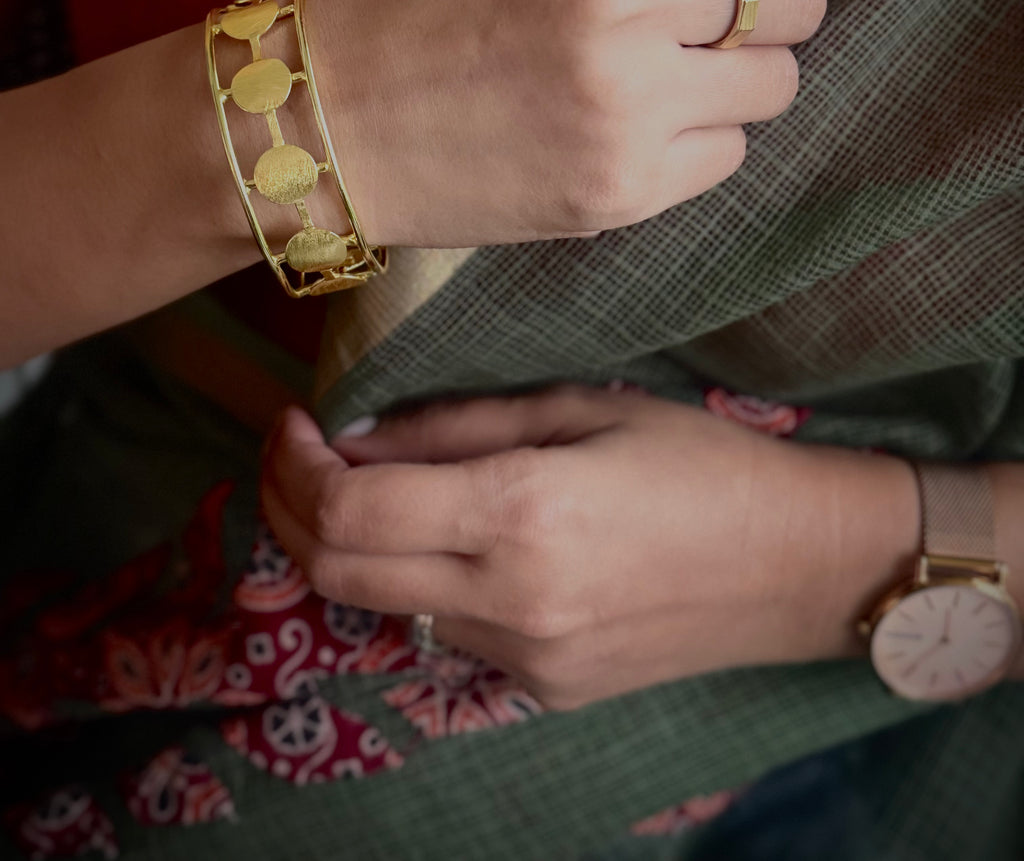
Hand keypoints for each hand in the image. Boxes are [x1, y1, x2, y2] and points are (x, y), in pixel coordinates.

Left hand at [261, 385, 911, 710]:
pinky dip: (410, 580)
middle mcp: (510, 601)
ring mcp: (523, 659)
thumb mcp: (581, 406)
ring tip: (362, 485)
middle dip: (290, 506)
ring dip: (346, 545)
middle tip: (295, 450)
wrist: (798, 565)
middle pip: (338, 570)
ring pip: (380, 605)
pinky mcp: (541, 688)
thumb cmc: (700, 461)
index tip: (292, 419)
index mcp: (523, 512)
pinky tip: (440, 537)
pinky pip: (440, 632)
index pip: (348, 509)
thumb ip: (458, 424)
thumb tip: (357, 434)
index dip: (294, 464)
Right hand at [307, 0, 828, 247]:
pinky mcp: (624, 185)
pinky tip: (629, 130)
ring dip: (737, 82)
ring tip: (663, 81)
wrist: (336, 115)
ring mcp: (630, 99)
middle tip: (722, 25)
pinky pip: (730, 154)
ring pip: (777, 85)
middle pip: (800, 0)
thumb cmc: (432, 0)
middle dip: (779, 10)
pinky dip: (695, 142)